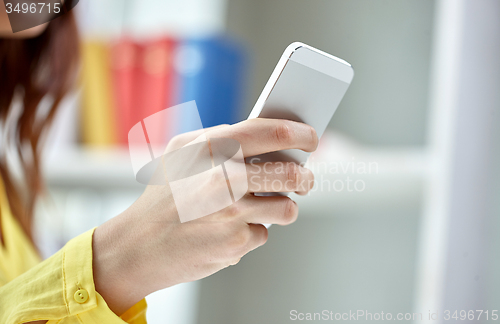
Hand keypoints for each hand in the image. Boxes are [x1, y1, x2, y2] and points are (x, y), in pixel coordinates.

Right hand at [92, 118, 317, 314]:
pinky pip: (263, 233)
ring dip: (282, 208)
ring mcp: (232, 213)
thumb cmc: (162, 196)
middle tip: (306, 180)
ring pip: (286, 208)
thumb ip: (221, 139)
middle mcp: (224, 179)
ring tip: (266, 206)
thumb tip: (268, 138)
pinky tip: (230, 229)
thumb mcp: (182, 153)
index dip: (299, 133)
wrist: (138, 247)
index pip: (271, 131)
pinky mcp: (236, 243)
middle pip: (290, 174)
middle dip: (305, 178)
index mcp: (211, 148)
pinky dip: (252, 231)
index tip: (311, 137)